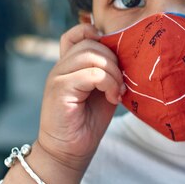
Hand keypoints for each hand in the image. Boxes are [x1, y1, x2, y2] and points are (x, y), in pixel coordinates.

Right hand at [36, 23, 125, 174]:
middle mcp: (60, 66)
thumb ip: (106, 69)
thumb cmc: (87, 121)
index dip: (94, 32)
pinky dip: (108, 83)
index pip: (76, 33)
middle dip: (113, 59)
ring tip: (117, 90)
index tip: (112, 51)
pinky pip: (91, 74)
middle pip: (90, 43)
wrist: (70, 151)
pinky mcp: (59, 89)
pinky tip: (112, 97)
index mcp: (69, 64)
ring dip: (112, 73)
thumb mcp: (102, 88)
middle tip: (121, 82)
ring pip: (91, 55)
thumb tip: (127, 52)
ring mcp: (57, 76)